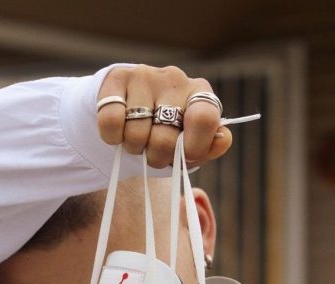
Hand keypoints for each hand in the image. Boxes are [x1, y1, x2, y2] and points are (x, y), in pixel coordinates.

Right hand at [97, 65, 231, 168]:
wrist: (131, 110)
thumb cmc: (166, 131)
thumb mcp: (190, 143)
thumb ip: (209, 146)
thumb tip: (223, 139)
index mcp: (200, 93)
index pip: (205, 118)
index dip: (194, 147)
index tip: (184, 156)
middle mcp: (175, 79)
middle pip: (165, 138)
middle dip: (157, 157)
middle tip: (154, 154)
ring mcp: (145, 75)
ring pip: (136, 133)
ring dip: (133, 148)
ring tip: (137, 140)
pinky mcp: (117, 78)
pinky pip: (111, 122)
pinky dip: (112, 137)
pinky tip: (118, 132)